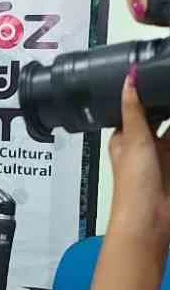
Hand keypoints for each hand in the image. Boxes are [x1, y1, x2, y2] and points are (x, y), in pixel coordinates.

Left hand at [108, 66, 169, 250]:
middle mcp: (144, 145)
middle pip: (160, 118)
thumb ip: (133, 109)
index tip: (157, 72)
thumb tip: (129, 78)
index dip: (145, 94)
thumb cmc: (134, 179)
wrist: (150, 217)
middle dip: (167, 103)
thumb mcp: (132, 138)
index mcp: (125, 138)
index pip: (135, 110)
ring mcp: (163, 156)